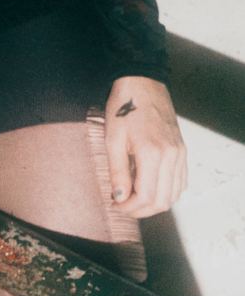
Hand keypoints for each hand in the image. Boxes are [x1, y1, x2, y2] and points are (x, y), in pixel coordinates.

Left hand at [104, 76, 186, 216]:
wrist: (142, 85)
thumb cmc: (124, 109)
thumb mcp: (113, 140)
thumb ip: (118, 172)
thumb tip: (119, 199)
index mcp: (153, 153)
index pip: (146, 197)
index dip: (129, 208)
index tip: (115, 206)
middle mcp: (172, 155)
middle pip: (162, 201)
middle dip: (141, 210)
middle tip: (122, 206)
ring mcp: (180, 153)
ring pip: (174, 194)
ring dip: (154, 203)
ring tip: (133, 198)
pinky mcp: (183, 151)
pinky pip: (180, 182)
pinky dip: (166, 192)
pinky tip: (149, 188)